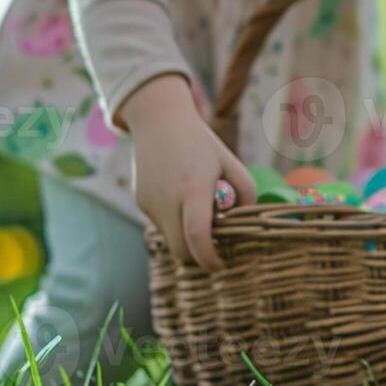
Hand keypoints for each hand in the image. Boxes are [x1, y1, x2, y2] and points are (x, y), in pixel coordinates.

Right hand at [119, 75, 255, 269]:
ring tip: (199, 209)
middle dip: (199, 255)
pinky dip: (175, 222)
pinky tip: (182, 197)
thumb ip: (245, 195)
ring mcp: (149, 203)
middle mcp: (166, 200)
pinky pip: (161, 224)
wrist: (159, 122)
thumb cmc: (202, 144)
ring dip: (186, 237)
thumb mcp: (232, 165)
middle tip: (217, 245)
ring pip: (170, 239)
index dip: (210, 258)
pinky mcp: (140, 202)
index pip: (196, 237)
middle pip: (181, 250)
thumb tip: (246, 224)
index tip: (222, 264)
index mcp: (192, 189)